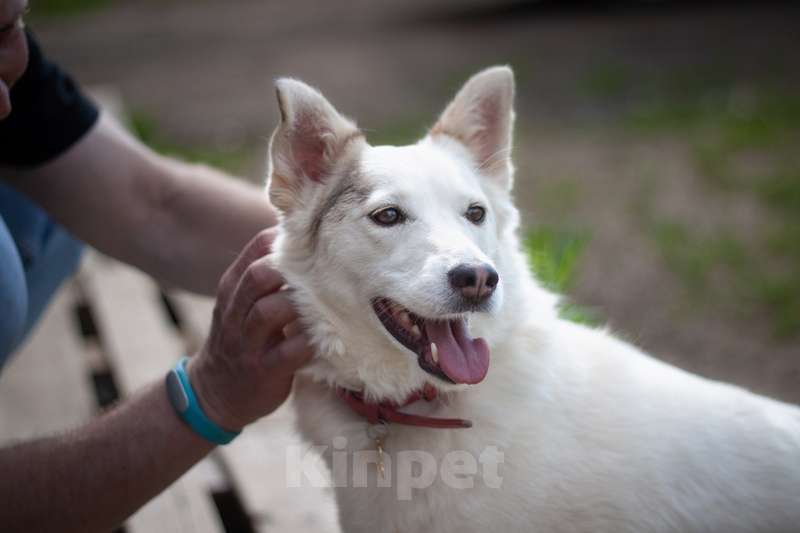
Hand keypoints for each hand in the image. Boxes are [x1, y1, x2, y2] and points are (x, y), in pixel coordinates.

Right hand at [187, 228, 312, 430]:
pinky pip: (288, 352)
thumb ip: (267, 276)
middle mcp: (236, 310)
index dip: (289, 238)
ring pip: (269, 311)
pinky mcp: (263, 371)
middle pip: (259, 275)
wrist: (214, 392)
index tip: (318, 239)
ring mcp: (247, 342)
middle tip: (322, 272)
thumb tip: (310, 242)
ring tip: (323, 304)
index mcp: (233, 287)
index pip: (257, 247)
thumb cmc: (242, 337)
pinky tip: (323, 339)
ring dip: (298, 305)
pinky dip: (308, 343)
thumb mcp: (243, 302)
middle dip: (291, 269)